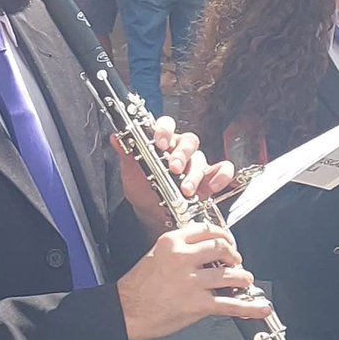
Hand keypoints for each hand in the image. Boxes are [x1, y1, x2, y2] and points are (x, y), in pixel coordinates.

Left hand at [112, 118, 234, 229]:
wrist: (152, 214)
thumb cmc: (143, 189)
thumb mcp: (131, 174)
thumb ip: (127, 155)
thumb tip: (116, 138)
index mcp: (162, 142)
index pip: (167, 125)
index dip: (165, 130)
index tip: (160, 143)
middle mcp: (181, 149)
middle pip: (188, 141)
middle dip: (182, 155)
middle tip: (174, 169)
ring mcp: (197, 163)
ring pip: (202, 158)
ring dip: (195, 174)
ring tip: (187, 190)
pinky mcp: (209, 178)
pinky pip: (222, 170)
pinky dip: (220, 177)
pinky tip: (210, 188)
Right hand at [117, 223, 270, 339]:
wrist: (125, 312)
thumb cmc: (136, 287)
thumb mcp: (155, 254)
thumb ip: (180, 249)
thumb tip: (204, 251)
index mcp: (172, 241)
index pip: (207, 229)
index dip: (224, 235)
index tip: (228, 241)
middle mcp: (183, 257)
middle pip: (222, 248)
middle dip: (235, 255)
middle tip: (237, 261)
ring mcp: (192, 280)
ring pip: (230, 274)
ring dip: (242, 278)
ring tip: (244, 280)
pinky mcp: (197, 304)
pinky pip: (229, 304)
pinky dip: (248, 307)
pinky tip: (258, 307)